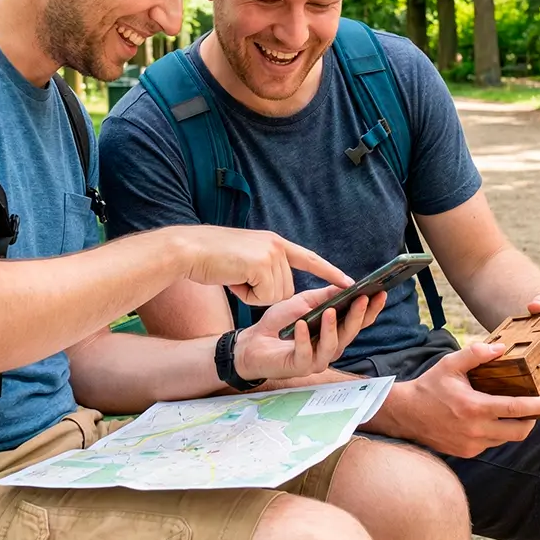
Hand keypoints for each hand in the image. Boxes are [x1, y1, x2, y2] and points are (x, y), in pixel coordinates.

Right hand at [174, 225, 353, 305]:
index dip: (329, 272)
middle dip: (262, 293)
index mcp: (274, 242)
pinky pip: (264, 297)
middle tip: (239, 277)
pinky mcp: (262, 264)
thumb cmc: (211, 258)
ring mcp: (271, 254)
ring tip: (234, 275)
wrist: (190, 249)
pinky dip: (247, 296)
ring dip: (253, 294)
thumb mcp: (245, 259)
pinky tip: (233, 279)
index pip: (308, 259)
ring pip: (275, 296)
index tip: (350, 283)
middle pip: (286, 290)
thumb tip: (278, 290)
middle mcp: (277, 246)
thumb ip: (265, 268)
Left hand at [233, 286, 386, 380]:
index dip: (371, 309)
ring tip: (330, 311)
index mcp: (334, 332)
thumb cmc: (281, 322)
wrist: (254, 341)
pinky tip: (301, 325)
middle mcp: (330, 348)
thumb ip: (325, 296)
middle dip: (358, 315)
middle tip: (364, 298)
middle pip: (350, 333)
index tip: (381, 292)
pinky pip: (306, 354)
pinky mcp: (299, 367)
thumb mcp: (304, 302)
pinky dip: (304, 339)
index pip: (358, 321)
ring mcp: (316, 359)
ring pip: (332, 346)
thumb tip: (347, 284)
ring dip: (332, 328)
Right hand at [386, 343, 539, 457]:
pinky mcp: (468, 452)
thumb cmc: (430, 386)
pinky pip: (492, 443)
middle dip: (533, 420)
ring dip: (515, 426)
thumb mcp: (450, 364)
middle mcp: (476, 430)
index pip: (516, 409)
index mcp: (475, 407)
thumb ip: (475, 354)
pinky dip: (497, 432)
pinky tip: (491, 419)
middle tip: (538, 407)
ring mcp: (473, 444)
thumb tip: (500, 348)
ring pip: (507, 439)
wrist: (407, 413)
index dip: (538, 406)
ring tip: (516, 411)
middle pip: (520, 431)